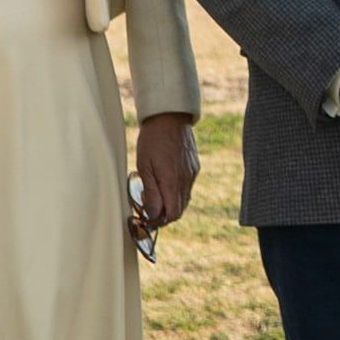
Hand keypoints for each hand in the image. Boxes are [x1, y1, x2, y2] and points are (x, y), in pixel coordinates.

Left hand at [128, 112, 199, 235]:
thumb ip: (151, 193)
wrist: (169, 117)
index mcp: (173, 182)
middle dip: (164, 216)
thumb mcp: (144, 167)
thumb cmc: (152, 140)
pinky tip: (165, 183)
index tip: (146, 220)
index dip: (159, 222)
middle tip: (149, 211)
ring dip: (171, 204)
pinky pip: (187, 188)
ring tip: (155, 196)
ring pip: (184, 200)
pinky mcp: (194, 167)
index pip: (171, 215)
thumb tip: (152, 215)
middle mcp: (186, 180)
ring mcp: (192, 174)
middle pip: (179, 210)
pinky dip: (176, 192)